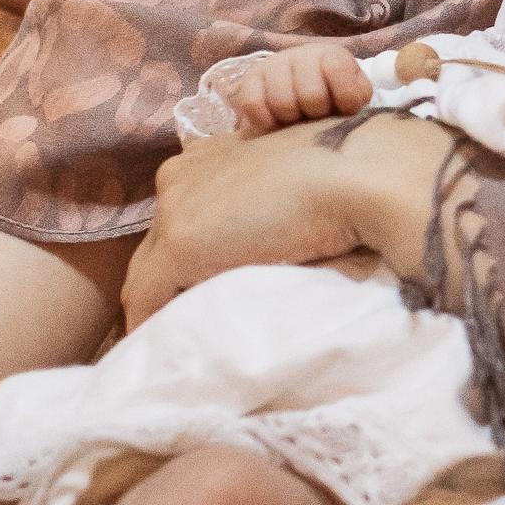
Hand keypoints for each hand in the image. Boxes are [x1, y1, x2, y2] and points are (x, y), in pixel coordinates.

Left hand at [125, 115, 451, 323]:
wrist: (358, 172)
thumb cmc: (349, 175)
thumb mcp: (299, 186)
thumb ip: (273, 207)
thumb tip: (278, 242)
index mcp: (210, 154)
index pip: (183, 212)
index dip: (194, 251)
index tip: (209, 281)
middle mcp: (182, 175)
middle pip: (157, 243)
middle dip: (171, 280)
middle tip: (192, 317)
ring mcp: (176, 209)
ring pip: (147, 271)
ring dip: (161, 304)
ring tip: (179, 340)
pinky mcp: (181, 246)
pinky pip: (147, 298)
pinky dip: (151, 325)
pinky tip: (165, 349)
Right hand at [222, 42, 375, 133]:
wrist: (300, 101)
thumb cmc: (332, 102)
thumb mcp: (354, 98)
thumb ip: (357, 96)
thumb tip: (351, 106)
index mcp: (331, 55)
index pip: (337, 68)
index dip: (344, 97)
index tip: (344, 108)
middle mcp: (301, 55)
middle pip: (310, 94)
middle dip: (316, 113)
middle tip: (316, 116)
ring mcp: (273, 66)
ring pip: (282, 102)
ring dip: (291, 120)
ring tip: (296, 120)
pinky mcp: (249, 81)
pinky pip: (253, 104)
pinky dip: (265, 122)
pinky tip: (275, 123)